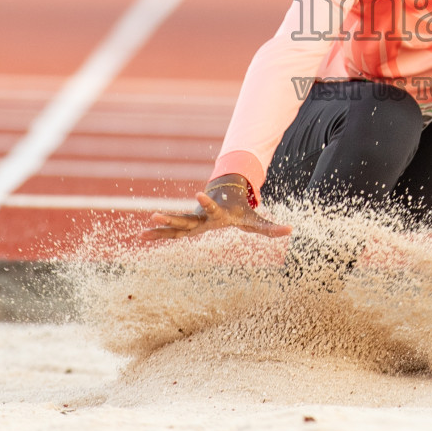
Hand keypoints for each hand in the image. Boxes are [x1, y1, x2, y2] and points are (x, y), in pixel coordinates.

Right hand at [143, 177, 292, 240]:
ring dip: (160, 229)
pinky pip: (171, 234)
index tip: (199, 192)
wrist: (224, 197)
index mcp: (217, 214)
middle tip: (154, 215)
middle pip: (185, 219)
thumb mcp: (255, 220)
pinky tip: (141, 238)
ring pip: (174, 227)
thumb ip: (270, 226)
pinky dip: (158, 235)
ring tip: (141, 232)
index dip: (207, 202)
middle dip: (170, 218)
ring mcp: (192, 221)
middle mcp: (201, 217)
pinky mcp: (188, 227)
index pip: (212, 208)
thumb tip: (290, 230)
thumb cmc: (240, 210)